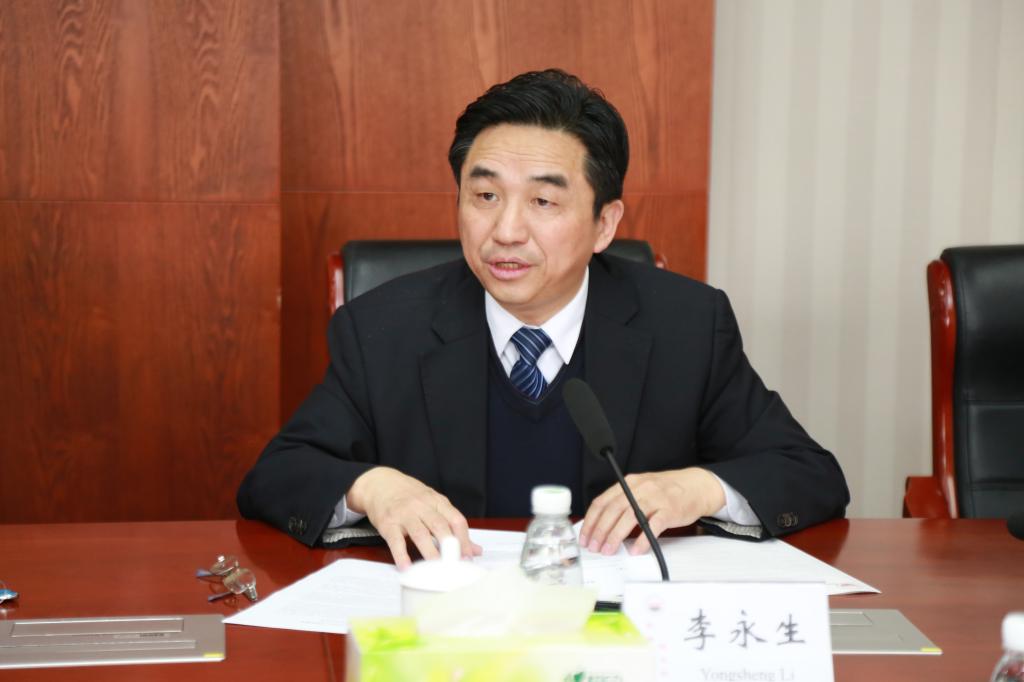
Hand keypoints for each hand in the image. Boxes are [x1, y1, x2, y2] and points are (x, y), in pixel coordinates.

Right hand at [347, 467, 481, 568]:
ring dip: (430, 553)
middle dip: (450, 547)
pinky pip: (396, 541)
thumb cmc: (410, 496)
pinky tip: (406, 567)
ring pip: (420, 534)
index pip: (456, 520)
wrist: (380, 483)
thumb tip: (475, 549)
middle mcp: (422, 506)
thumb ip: (453, 525)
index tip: (468, 557)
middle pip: (440, 527)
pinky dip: (401, 555)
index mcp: (437, 501)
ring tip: (437, 570)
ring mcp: (404, 514)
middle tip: (456, 566)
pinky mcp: (388, 523)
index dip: (464, 540)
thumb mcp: (434, 503)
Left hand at [579, 467, 725, 555]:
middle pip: (613, 510)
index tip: (585, 536)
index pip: (602, 501)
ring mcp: (655, 498)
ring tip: (609, 550)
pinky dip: (643, 539)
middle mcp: (640, 488)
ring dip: (616, 536)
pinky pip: (653, 526)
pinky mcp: (670, 510)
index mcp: (629, 483)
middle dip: (600, 531)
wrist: (696, 486)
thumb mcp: (641, 489)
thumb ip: (623, 502)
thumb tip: (602, 525)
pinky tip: (636, 550)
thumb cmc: (666, 490)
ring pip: (630, 517)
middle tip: (594, 547)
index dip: (591, 521)